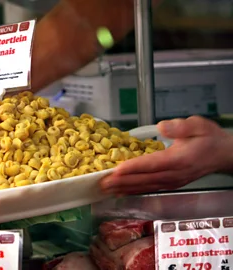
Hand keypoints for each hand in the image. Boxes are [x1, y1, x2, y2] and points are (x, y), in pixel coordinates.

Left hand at [99, 116, 232, 195]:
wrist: (222, 154)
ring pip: (144, 186)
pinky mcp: (170, 184)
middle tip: (102, 183)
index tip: (117, 170)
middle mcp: (174, 174)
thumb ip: (180, 126)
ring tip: (106, 189)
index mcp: (178, 159)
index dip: (133, 168)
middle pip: (144, 179)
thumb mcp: (198, 125)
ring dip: (124, 188)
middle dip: (122, 182)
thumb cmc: (208, 137)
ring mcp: (172, 182)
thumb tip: (162, 126)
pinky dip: (133, 190)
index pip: (152, 165)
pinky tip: (121, 191)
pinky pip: (149, 188)